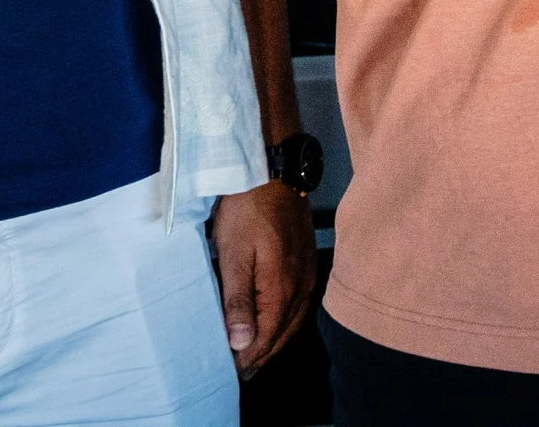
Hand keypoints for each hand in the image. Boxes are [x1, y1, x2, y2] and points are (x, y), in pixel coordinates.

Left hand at [208, 181, 315, 377]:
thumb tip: (240, 341)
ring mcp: (307, 271)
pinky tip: (274, 318)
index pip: (266, 337)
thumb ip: (238, 300)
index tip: (232, 371)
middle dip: (262, 354)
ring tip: (255, 352)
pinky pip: (298, 301)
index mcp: (282, 287)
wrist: (272, 168)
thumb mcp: (233, 253)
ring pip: (293, 318)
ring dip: (274, 338)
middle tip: (241, 370)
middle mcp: (301, 283)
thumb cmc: (249, 207)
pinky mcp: (306, 258)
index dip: (248, 357)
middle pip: (283, 332)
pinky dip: (284, 318)